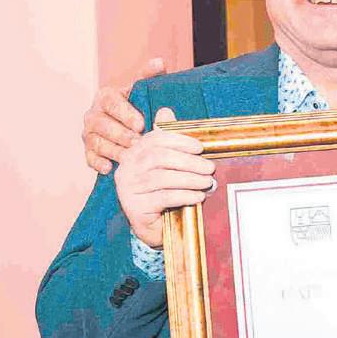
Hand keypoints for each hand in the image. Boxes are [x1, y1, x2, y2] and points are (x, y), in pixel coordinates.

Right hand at [84, 57, 165, 173]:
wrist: (129, 126)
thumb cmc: (138, 106)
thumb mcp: (143, 90)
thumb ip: (149, 76)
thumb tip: (159, 62)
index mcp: (106, 96)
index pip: (111, 102)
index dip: (125, 113)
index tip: (141, 124)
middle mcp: (93, 114)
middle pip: (101, 124)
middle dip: (120, 134)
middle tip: (138, 143)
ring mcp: (89, 134)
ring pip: (96, 142)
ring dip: (113, 150)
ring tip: (129, 158)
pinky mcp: (88, 151)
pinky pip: (89, 158)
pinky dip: (98, 163)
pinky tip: (110, 168)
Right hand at [113, 107, 213, 247]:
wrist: (155, 227)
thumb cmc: (164, 192)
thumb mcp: (168, 166)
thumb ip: (168, 141)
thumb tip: (166, 110)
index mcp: (133, 154)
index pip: (154, 140)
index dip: (179, 140)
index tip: (200, 147)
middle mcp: (126, 169)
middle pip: (159, 158)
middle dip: (189, 161)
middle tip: (210, 168)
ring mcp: (128, 189)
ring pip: (162, 178)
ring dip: (190, 179)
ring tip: (208, 182)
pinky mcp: (135, 208)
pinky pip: (163, 197)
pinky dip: (185, 195)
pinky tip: (199, 197)